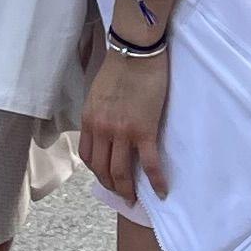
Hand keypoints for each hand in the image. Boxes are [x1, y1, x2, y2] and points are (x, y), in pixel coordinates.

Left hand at [80, 41, 173, 200]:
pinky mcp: (144, 130)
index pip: (89, 156)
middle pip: (102, 169)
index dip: (98, 172)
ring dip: (127, 190)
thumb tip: (105, 129)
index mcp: (90, 120)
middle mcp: (102, 130)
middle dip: (112, 186)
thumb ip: (98, 114)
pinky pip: (149, 163)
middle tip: (122, 195)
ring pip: (121, 172)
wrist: (136, 51)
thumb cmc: (120, 66)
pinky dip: (155, 181)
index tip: (107, 178)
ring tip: (135, 199)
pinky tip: (161, 191)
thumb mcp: (97, 93)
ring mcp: (122, 132)